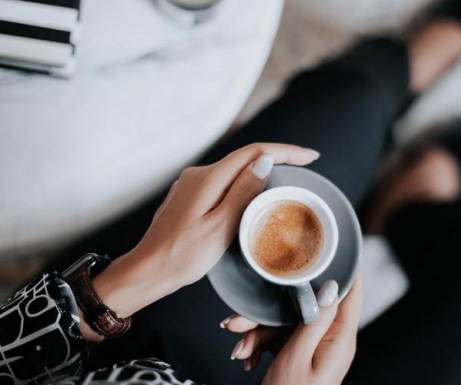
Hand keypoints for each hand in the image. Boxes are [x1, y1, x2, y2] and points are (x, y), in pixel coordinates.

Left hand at [91, 143, 319, 319]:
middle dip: (278, 157)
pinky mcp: (189, 196)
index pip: (254, 153)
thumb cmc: (183, 255)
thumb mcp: (221, 226)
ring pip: (234, 170)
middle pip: (245, 158)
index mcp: (208, 178)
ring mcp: (191, 185)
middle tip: (305, 166)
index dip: (286, 151)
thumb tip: (265, 162)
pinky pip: (223, 182)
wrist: (149, 270)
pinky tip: (254, 192)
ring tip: (287, 177)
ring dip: (261, 170)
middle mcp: (198, 174)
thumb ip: (243, 192)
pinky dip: (244, 182)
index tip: (311, 157)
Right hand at [223, 277, 362, 384]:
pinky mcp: (302, 353)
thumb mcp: (298, 357)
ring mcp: (316, 346)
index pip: (351, 294)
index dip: (346, 267)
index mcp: (340, 340)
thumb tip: (331, 287)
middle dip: (272, 313)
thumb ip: (314, 320)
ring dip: (259, 333)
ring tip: (239, 348)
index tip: (338, 243)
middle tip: (241, 321)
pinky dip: (261, 344)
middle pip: (306, 308)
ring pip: (287, 322)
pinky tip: (246, 356)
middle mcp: (331, 340)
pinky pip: (281, 336)